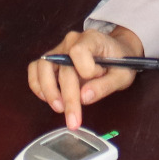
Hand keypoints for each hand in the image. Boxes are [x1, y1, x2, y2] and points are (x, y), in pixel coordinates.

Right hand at [26, 25, 143, 129]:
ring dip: (48, 91)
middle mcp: (71, 41)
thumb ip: (104, 86)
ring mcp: (59, 50)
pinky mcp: (52, 60)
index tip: (97, 77)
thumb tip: (84, 98)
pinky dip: (38, 86)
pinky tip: (49, 99)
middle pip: (61, 67)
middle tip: (73, 120)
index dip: (85, 69)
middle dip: (67, 97)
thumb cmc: (120, 62)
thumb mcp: (122, 75)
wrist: (116, 52)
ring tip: (59, 108)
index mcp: (91, 39)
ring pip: (42, 67)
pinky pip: (35, 69)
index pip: (78, 51)